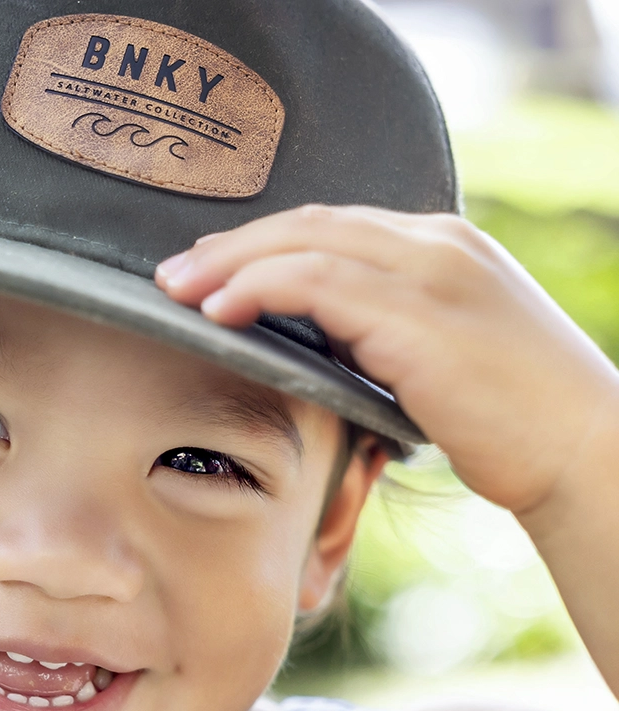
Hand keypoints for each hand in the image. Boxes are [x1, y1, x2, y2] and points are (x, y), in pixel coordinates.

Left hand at [155, 204, 618, 518]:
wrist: (582, 449)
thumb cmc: (510, 415)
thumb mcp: (439, 354)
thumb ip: (382, 331)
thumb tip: (318, 340)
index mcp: (441, 247)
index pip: (333, 226)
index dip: (263, 242)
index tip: (212, 267)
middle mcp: (435, 245)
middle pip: (310, 222)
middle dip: (232, 245)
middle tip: (172, 273)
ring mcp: (431, 273)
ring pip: (306, 243)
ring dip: (230, 263)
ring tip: (177, 290)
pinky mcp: (419, 316)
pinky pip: (319, 284)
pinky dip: (260, 288)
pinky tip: (220, 310)